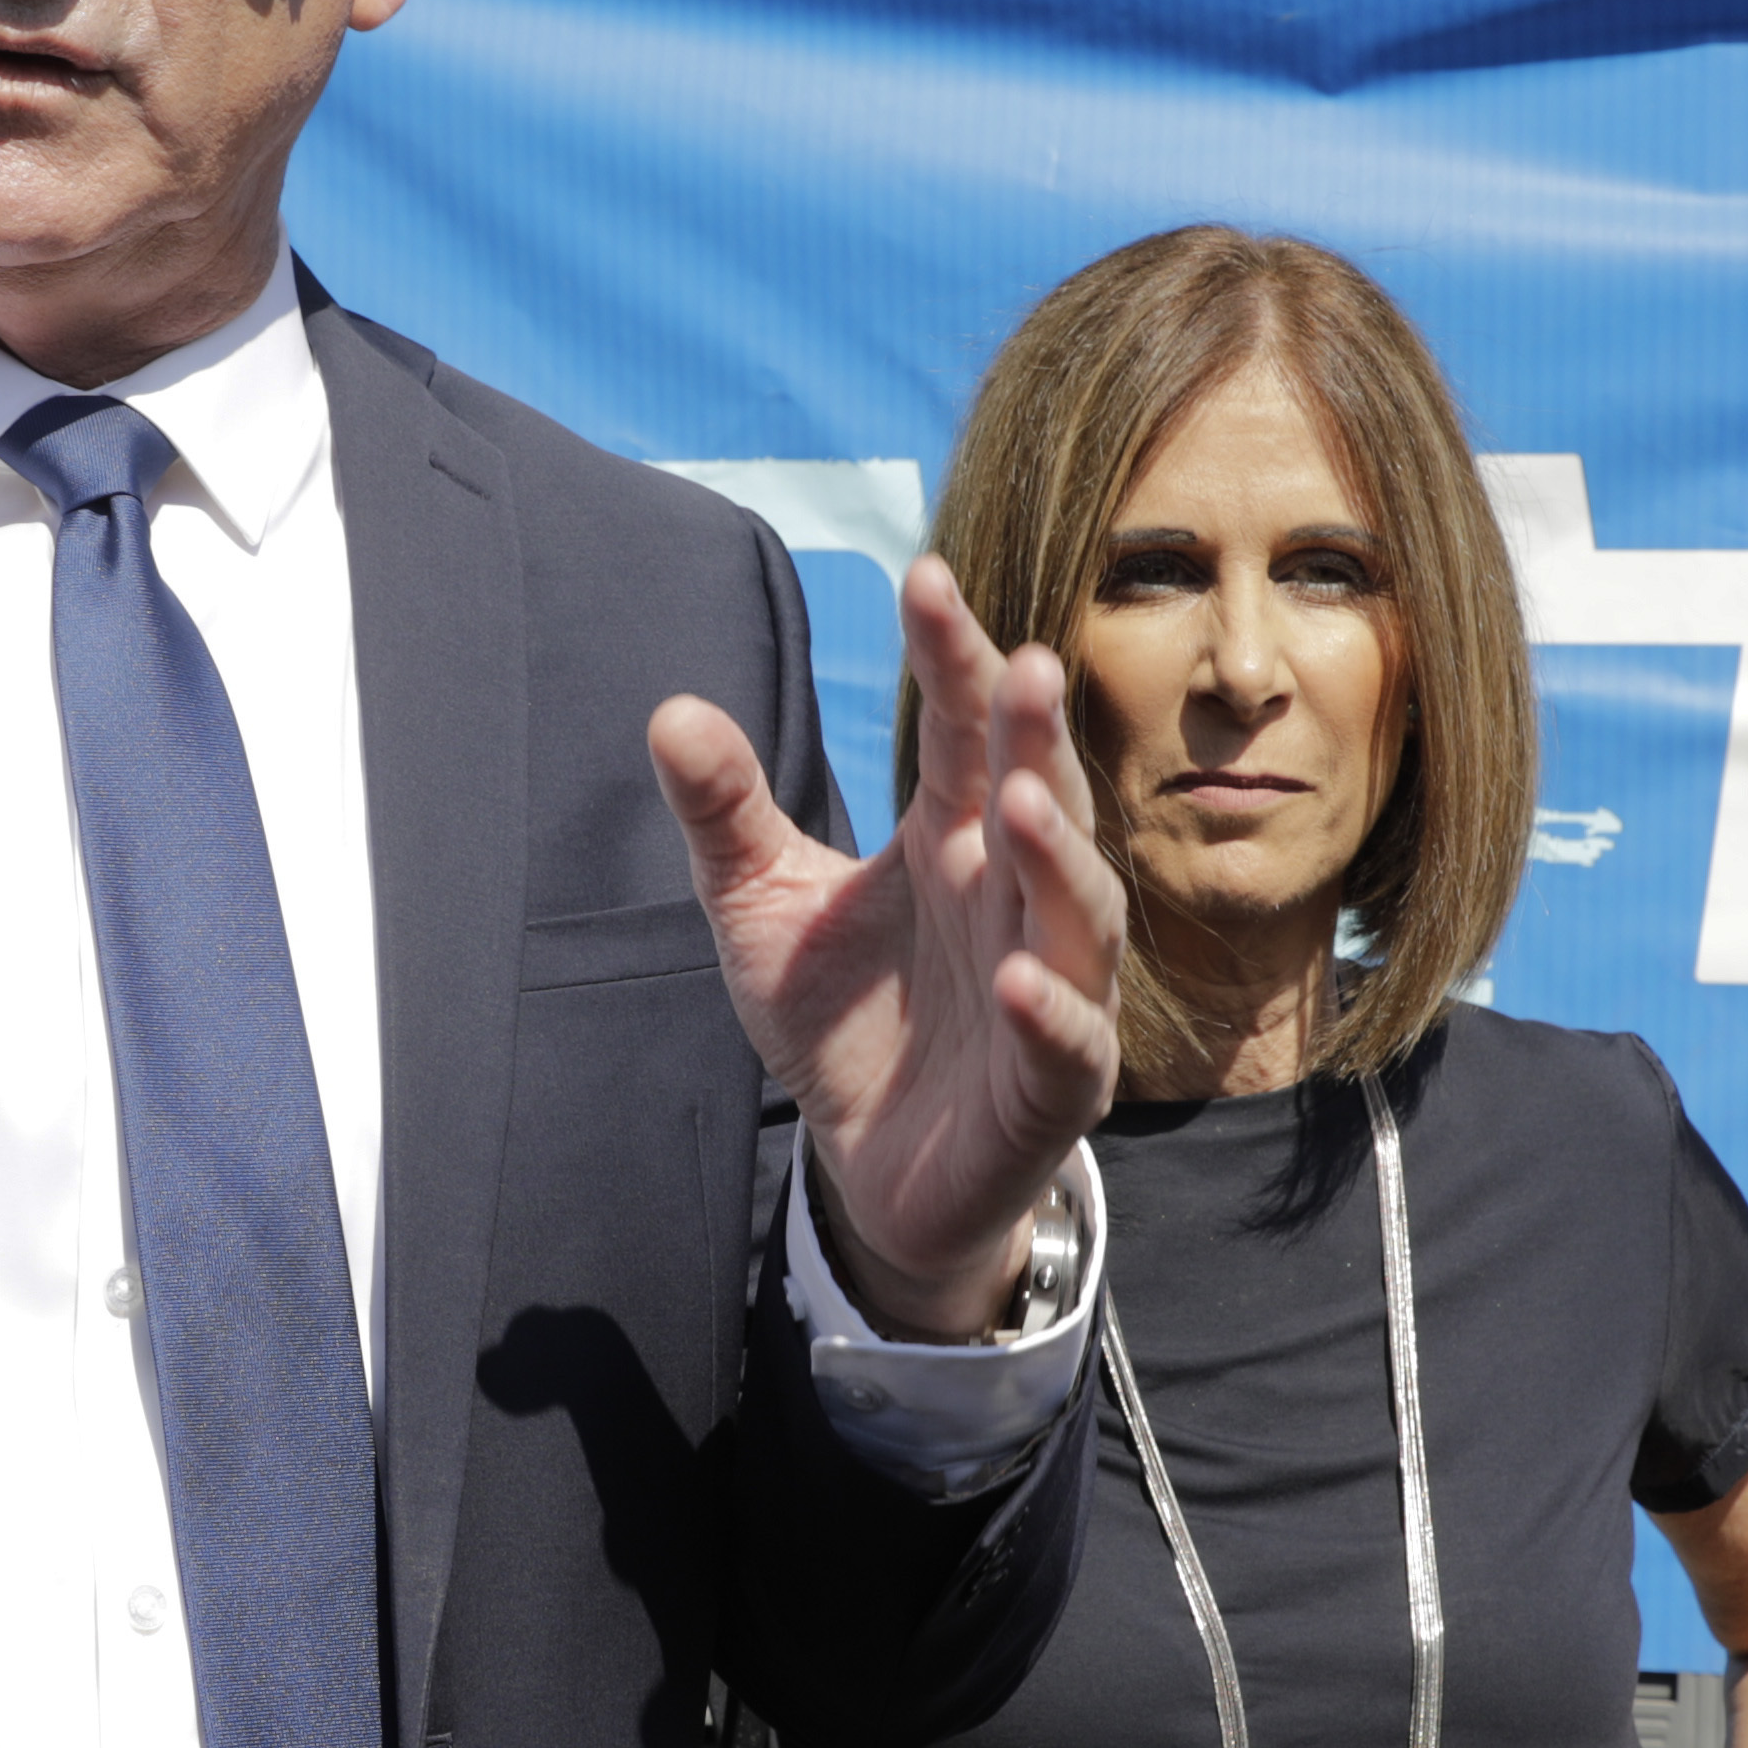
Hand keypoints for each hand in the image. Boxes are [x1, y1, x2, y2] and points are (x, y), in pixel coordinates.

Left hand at [651, 556, 1125, 1337]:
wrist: (871, 1169)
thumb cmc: (841, 1022)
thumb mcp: (760, 907)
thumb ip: (726, 814)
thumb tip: (669, 710)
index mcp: (954, 838)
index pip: (965, 730)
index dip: (952, 657)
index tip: (925, 577)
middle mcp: (1014, 897)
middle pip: (1041, 798)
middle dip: (1036, 736)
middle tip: (1024, 664)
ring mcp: (1050, 987)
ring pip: (1078, 910)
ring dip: (1057, 855)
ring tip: (1016, 800)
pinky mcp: (1054, 1085)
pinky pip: (1070, 1042)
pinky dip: (1054, 1010)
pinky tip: (1020, 979)